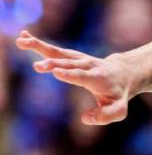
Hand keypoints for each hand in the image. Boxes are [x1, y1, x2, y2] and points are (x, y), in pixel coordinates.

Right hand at [15, 30, 131, 124]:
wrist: (124, 73)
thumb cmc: (118, 94)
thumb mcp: (119, 109)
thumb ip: (105, 116)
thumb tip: (85, 118)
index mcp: (98, 78)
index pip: (83, 76)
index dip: (71, 74)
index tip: (56, 72)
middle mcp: (87, 66)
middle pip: (68, 63)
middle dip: (54, 64)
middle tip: (37, 66)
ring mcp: (79, 59)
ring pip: (58, 53)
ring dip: (40, 47)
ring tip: (22, 42)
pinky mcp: (71, 56)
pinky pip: (54, 50)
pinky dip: (39, 43)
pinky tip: (23, 36)